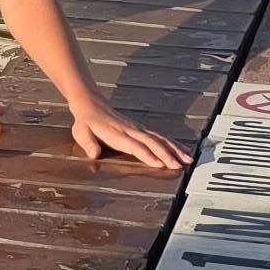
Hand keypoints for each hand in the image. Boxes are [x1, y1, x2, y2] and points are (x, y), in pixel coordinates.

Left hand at [70, 103, 189, 172]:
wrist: (91, 103)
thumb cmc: (86, 121)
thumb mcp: (80, 132)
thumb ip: (88, 143)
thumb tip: (94, 153)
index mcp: (117, 134)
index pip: (135, 146)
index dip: (148, 155)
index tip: (160, 164)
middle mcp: (131, 131)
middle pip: (153, 143)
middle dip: (167, 155)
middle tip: (180, 166)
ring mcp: (138, 129)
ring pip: (160, 139)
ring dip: (175, 150)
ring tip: (188, 160)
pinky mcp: (141, 129)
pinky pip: (159, 137)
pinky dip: (173, 144)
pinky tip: (183, 151)